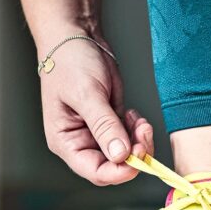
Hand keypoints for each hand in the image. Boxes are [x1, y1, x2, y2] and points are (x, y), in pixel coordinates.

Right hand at [39, 34, 153, 185]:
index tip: (138, 158)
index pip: (95, 172)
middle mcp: (82, 143)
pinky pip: (130, 138)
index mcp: (66, 142)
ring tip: (140, 120)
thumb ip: (105, 126)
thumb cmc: (70, 63)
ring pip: (126, 154)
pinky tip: (134, 114)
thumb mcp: (87, 94)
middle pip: (115, 166)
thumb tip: (121, 155)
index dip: (119, 171)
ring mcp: (98, 134)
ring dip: (139, 141)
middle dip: (134, 153)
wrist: (76, 38)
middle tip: (144, 133)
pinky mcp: (111, 123)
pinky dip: (138, 131)